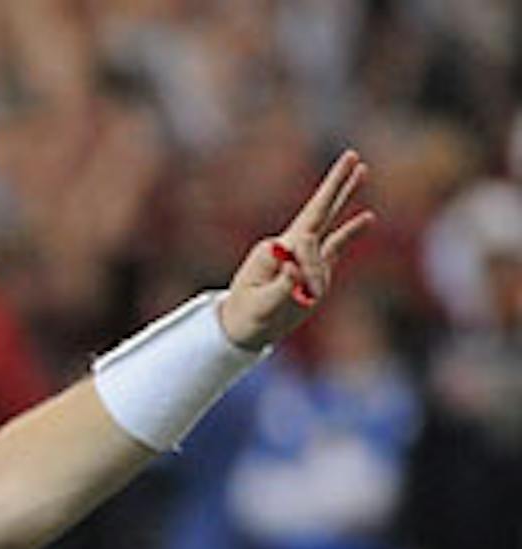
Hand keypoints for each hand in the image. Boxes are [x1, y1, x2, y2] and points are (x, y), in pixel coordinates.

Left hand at [217, 150, 374, 351]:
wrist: (244, 330)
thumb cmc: (247, 318)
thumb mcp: (262, 306)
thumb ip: (283, 287)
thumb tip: (296, 268)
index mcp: (275, 251)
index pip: (306, 243)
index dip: (311, 266)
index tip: (306, 293)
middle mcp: (291, 247)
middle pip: (318, 209)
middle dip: (335, 184)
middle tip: (351, 155)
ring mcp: (305, 257)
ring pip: (330, 221)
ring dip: (346, 196)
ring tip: (362, 170)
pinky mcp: (315, 270)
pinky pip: (337, 245)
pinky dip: (351, 231)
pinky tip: (368, 217)